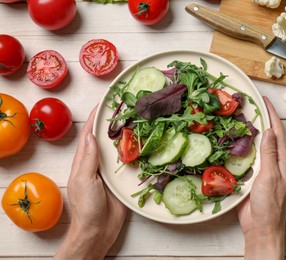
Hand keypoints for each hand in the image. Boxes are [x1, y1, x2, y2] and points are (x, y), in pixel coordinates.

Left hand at [55, 107, 127, 259]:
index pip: (90, 133)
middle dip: (117, 122)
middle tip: (130, 107)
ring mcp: (112, 171)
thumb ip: (88, 159)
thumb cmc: (86, 208)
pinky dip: (139, 153)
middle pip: (108, 137)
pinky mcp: (124, 180)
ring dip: (130, 136)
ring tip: (142, 121)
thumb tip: (92, 135)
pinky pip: (132, 163)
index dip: (97, 117)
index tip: (107, 101)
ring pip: (122, 148)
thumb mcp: (83, 181)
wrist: (98, 231)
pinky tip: (149, 145)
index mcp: (85, 160)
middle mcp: (99, 162)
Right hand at [237, 97, 285, 259]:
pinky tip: (234, 142)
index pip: (278, 132)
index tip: (264, 100)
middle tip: (251, 105)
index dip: (272, 115)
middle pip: (269, 136)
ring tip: (241, 118)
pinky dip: (242, 147)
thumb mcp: (270, 177)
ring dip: (251, 132)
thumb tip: (269, 131)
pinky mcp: (252, 176)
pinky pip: (247, 157)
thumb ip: (269, 155)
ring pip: (257, 145)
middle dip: (262, 119)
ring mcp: (263, 169)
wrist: (261, 227)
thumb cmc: (269, 205)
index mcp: (282, 161)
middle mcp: (274, 162)